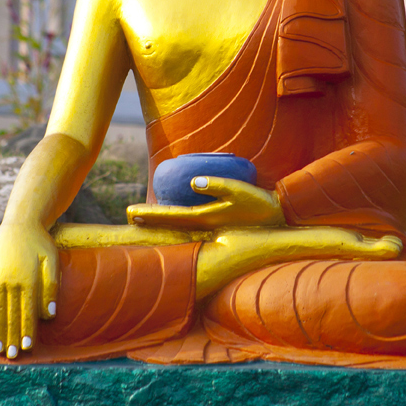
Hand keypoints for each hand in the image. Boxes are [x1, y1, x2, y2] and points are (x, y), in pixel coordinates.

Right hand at [0, 220, 58, 358]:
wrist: (20, 224)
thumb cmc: (41, 244)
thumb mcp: (51, 261)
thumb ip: (50, 287)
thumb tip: (50, 316)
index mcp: (27, 279)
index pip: (26, 311)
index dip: (26, 330)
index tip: (26, 348)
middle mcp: (9, 281)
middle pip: (9, 315)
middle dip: (10, 338)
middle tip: (11, 357)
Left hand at [126, 176, 284, 230]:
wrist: (278, 218)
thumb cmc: (259, 203)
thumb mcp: (239, 190)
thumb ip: (217, 185)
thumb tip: (193, 181)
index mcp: (205, 219)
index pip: (170, 217)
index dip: (149, 215)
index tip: (130, 213)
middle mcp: (204, 224)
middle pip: (169, 223)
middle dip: (149, 219)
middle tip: (128, 216)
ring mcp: (209, 224)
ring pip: (177, 222)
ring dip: (160, 220)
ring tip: (143, 216)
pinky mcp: (216, 220)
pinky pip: (189, 219)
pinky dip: (175, 218)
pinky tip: (171, 214)